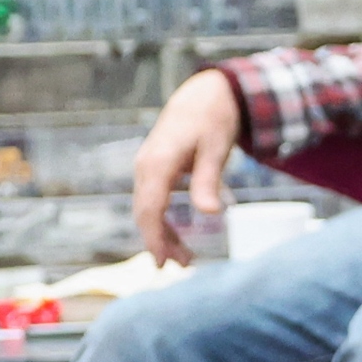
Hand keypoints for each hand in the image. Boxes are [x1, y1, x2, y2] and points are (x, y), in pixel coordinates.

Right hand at [129, 71, 243, 265]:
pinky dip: (162, 219)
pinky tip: (176, 235)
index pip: (150, 209)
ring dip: (162, 234)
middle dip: (159, 242)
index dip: (155, 238)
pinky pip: (152, 199)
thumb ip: (209, 180)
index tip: (163, 262)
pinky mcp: (154, 167)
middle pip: (145, 213)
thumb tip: (212, 213)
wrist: (205, 93)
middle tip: (181, 268)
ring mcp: (147, 166)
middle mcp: (146, 166)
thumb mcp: (216, 149)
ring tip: (184, 258)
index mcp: (158, 162)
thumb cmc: (213, 119)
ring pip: (148, 208)